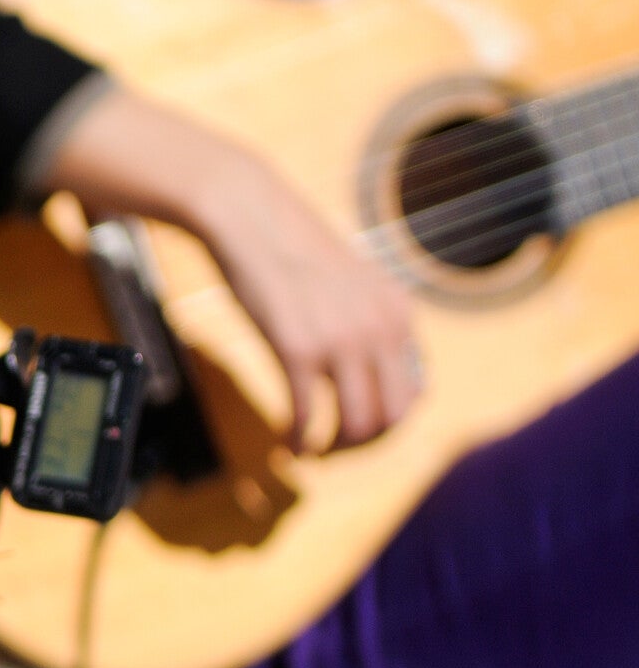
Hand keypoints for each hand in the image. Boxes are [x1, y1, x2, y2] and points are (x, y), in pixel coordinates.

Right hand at [43, 86, 420, 451]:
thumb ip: (367, 321)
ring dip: (335, 450)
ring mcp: (340, 342)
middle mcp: (379, 330)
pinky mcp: (297, 351)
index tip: (358, 427)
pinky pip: (309, 417)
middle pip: (393, 418)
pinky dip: (301, 440)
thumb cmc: (290, 248)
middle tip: (336, 448)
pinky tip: (288, 444)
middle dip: (365, 444)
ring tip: (313, 450)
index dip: (389, 421)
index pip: (415, 391)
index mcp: (397, 313)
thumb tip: (366, 367)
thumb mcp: (349, 284)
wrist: (251, 217)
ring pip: (357, 426)